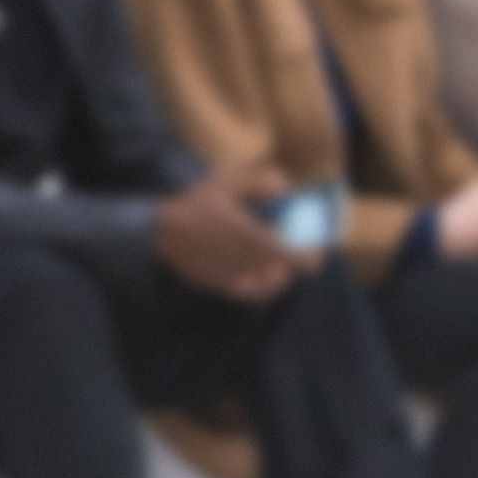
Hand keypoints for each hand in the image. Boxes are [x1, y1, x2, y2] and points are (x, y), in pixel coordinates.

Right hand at [150, 173, 297, 299]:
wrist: (162, 231)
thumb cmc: (196, 204)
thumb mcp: (226, 182)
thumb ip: (258, 183)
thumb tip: (285, 188)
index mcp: (251, 236)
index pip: (291, 257)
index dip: (308, 259)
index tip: (314, 253)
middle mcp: (246, 262)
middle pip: (283, 274)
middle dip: (293, 266)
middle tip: (297, 257)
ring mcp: (233, 277)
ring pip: (268, 288)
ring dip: (278, 279)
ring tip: (278, 269)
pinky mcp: (221, 287)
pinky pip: (250, 294)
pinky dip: (260, 289)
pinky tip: (259, 278)